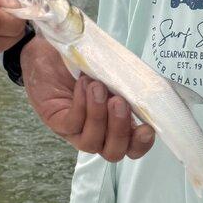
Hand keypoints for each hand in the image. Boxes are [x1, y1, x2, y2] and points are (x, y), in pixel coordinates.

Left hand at [20, 35, 154, 160]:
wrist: (49, 50)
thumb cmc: (84, 61)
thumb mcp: (110, 70)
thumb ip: (129, 81)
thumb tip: (152, 85)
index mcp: (116, 123)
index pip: (132, 146)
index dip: (141, 143)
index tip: (147, 128)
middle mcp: (97, 132)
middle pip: (113, 152)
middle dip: (120, 130)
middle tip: (118, 102)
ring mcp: (74, 130)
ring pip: (91, 143)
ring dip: (98, 115)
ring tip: (97, 87)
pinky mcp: (56, 121)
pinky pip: (71, 124)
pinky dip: (80, 105)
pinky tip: (82, 85)